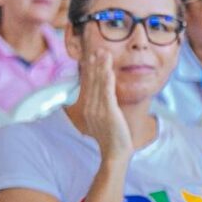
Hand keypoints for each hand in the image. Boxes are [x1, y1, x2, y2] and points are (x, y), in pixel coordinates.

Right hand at [70, 44, 132, 167]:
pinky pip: (107, 93)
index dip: (89, 68)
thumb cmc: (111, 137)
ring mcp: (97, 110)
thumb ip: (99, 106)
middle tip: (96, 48)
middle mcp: (89, 107)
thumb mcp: (101, 119)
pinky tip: (108, 69)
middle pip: (91, 81)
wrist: (115, 153)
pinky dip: (107, 80)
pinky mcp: (108, 112)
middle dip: (94, 63)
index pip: (87, 84)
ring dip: (101, 67)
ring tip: (103, 53)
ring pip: (98, 84)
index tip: (91, 55)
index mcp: (86, 107)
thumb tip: (99, 97)